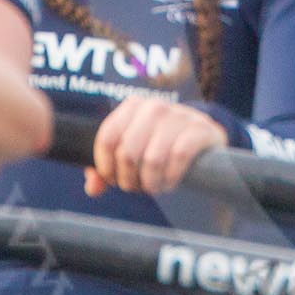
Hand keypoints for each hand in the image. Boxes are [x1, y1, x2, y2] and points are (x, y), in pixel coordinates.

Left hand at [84, 95, 227, 196]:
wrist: (201, 138)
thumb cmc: (158, 145)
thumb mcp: (132, 150)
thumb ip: (106, 169)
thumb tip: (93, 188)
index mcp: (132, 106)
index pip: (107, 139)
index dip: (106, 167)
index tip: (113, 180)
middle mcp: (154, 107)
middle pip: (128, 153)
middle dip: (129, 179)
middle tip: (137, 187)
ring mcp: (179, 116)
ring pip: (153, 160)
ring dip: (151, 183)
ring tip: (154, 187)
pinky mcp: (199, 130)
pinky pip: (178, 158)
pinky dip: (171, 177)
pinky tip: (171, 182)